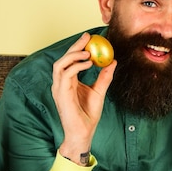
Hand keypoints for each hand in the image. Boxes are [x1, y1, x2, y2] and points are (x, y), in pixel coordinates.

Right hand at [52, 33, 116, 163]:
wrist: (83, 133)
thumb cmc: (88, 115)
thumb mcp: (99, 92)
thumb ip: (104, 77)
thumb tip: (112, 62)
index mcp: (68, 82)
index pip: (70, 60)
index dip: (78, 47)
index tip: (89, 38)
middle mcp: (61, 84)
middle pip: (63, 59)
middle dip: (75, 46)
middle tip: (88, 38)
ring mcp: (59, 89)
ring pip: (60, 64)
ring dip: (74, 55)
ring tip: (89, 52)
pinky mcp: (61, 94)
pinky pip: (66, 75)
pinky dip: (76, 66)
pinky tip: (88, 64)